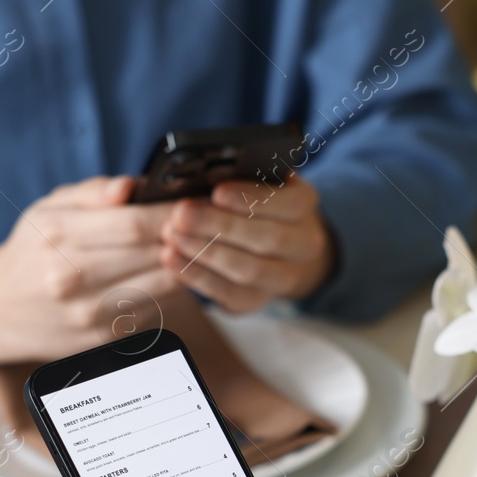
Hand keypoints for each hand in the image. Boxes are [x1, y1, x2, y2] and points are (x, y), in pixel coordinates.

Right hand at [0, 176, 179, 376]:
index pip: (134, 224)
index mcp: (58, 236)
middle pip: (152, 255)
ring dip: (183, 264)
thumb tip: (134, 186)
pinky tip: (167, 272)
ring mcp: (87, 314)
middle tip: (208, 222)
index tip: (195, 202)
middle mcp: (71, 278)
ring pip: (161, 286)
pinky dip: (167, 289)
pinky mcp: (101, 339)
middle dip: (187, 236)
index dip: (173, 213)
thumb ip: (93, 192)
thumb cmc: (31, 250)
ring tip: (193, 245)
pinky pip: (152, 309)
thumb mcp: (48, 208)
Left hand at [159, 175, 335, 313]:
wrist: (272, 247)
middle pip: (269, 239)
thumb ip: (235, 176)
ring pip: (249, 270)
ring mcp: (284, 277)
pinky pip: (229, 293)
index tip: (218, 192)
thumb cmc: (251, 203)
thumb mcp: (252, 181)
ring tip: (172, 235)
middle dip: (221, 226)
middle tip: (182, 213)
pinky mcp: (257, 300)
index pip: (290, 203)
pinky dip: (197, 276)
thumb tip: (200, 176)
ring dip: (206, 253)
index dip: (253, 198)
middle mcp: (304, 244)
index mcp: (304, 203)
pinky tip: (171, 259)